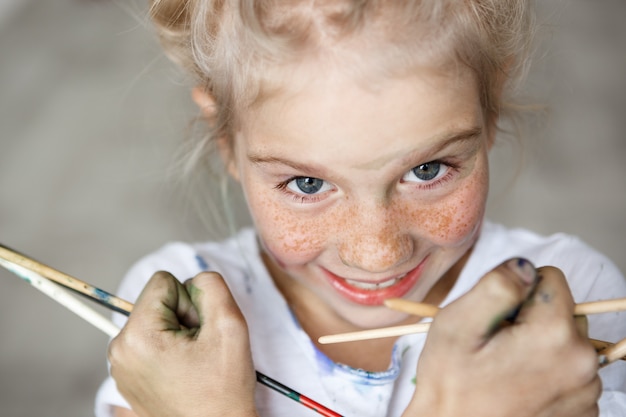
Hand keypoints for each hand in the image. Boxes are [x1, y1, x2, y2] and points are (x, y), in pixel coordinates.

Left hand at [108, 271, 258, 416]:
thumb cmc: (222, 389)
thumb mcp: (230, 325)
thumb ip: (212, 286)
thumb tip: (193, 279)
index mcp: (138, 335)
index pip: (163, 281)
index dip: (190, 301)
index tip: (199, 331)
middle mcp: (119, 348)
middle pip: (157, 301)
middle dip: (183, 316)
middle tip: (199, 349)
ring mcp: (120, 364)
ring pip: (156, 319)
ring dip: (178, 332)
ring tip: (193, 362)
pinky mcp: (127, 374)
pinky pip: (150, 340)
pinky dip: (169, 348)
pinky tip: (184, 370)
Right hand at [405, 260, 600, 416]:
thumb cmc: (451, 385)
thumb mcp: (457, 324)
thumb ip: (496, 285)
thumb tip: (525, 267)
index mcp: (554, 334)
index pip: (548, 277)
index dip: (515, 293)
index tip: (495, 322)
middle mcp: (583, 362)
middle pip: (561, 310)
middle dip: (531, 319)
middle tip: (497, 347)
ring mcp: (587, 391)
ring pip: (565, 340)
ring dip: (540, 346)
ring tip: (506, 370)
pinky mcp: (584, 411)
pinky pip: (569, 370)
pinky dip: (548, 373)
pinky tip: (520, 388)